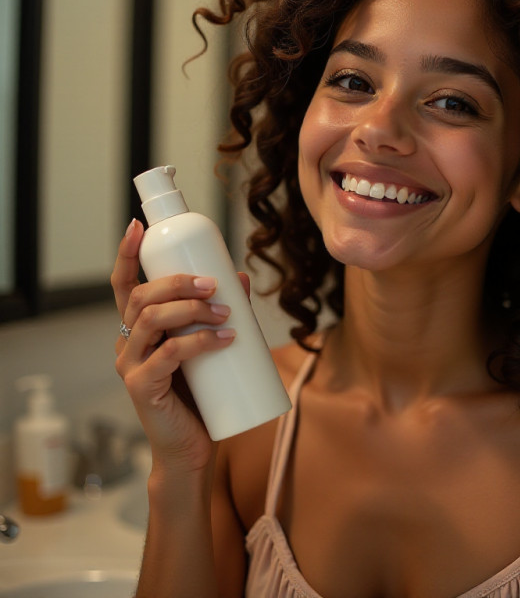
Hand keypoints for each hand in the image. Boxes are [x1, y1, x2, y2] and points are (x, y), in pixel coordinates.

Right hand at [111, 219, 249, 472]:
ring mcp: (130, 366)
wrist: (192, 448)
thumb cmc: (200, 393)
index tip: (138, 226)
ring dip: (190, 309)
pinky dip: (199, 342)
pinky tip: (225, 338)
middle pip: (141, 296)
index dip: (127, 254)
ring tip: (225, 312)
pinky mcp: (142, 388)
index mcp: (138, 328)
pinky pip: (168, 355)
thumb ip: (221, 312)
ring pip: (151, 320)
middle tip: (212, 284)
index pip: (124, 284)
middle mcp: (126, 343)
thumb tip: (241, 277)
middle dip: (176, 281)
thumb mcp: (209, 345)